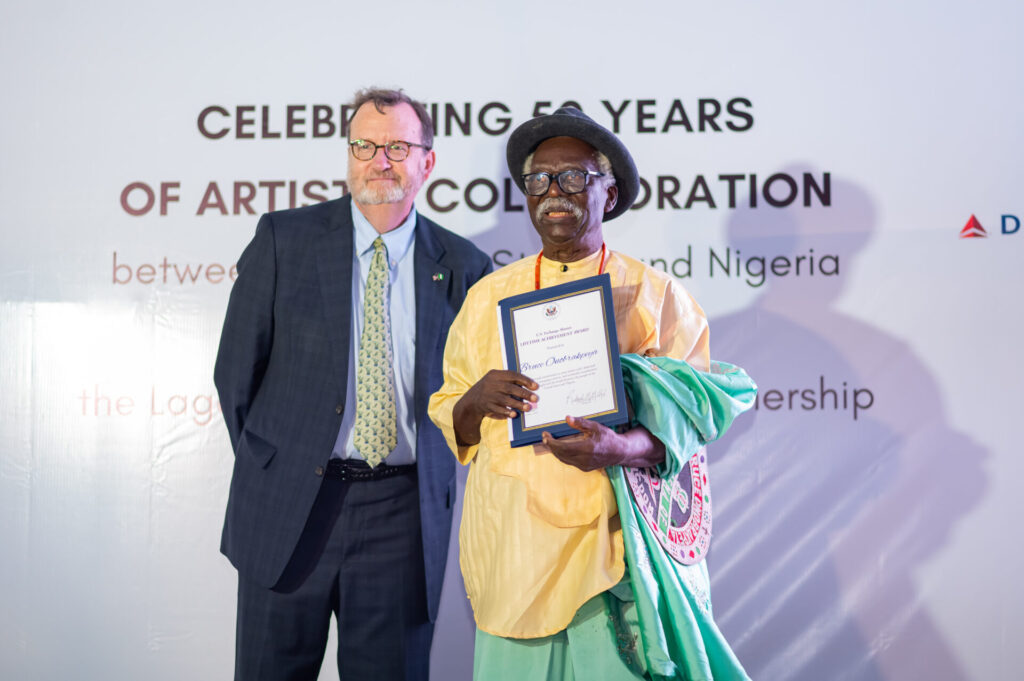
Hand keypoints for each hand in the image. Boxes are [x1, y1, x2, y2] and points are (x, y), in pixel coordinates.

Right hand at [453, 370, 537, 445]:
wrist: (471, 401)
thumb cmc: (490, 389)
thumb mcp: (496, 381)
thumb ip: (510, 382)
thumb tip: (529, 389)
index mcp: (495, 374)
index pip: (512, 375)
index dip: (525, 380)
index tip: (536, 386)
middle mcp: (491, 384)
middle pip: (510, 388)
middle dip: (524, 393)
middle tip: (535, 398)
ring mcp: (488, 395)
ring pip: (505, 400)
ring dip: (518, 404)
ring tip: (528, 408)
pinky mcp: (486, 406)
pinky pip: (498, 409)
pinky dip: (507, 412)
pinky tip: (515, 414)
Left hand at [542, 416, 664, 471]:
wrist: (620, 452)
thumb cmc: (609, 438)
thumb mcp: (596, 427)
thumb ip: (581, 423)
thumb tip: (567, 418)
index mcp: (585, 449)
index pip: (562, 447)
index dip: (551, 442)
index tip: (545, 435)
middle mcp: (583, 459)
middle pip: (560, 454)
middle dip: (551, 446)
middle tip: (545, 437)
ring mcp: (584, 465)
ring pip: (564, 459)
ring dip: (556, 451)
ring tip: (550, 442)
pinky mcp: (585, 468)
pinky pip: (569, 462)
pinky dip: (563, 455)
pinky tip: (561, 448)